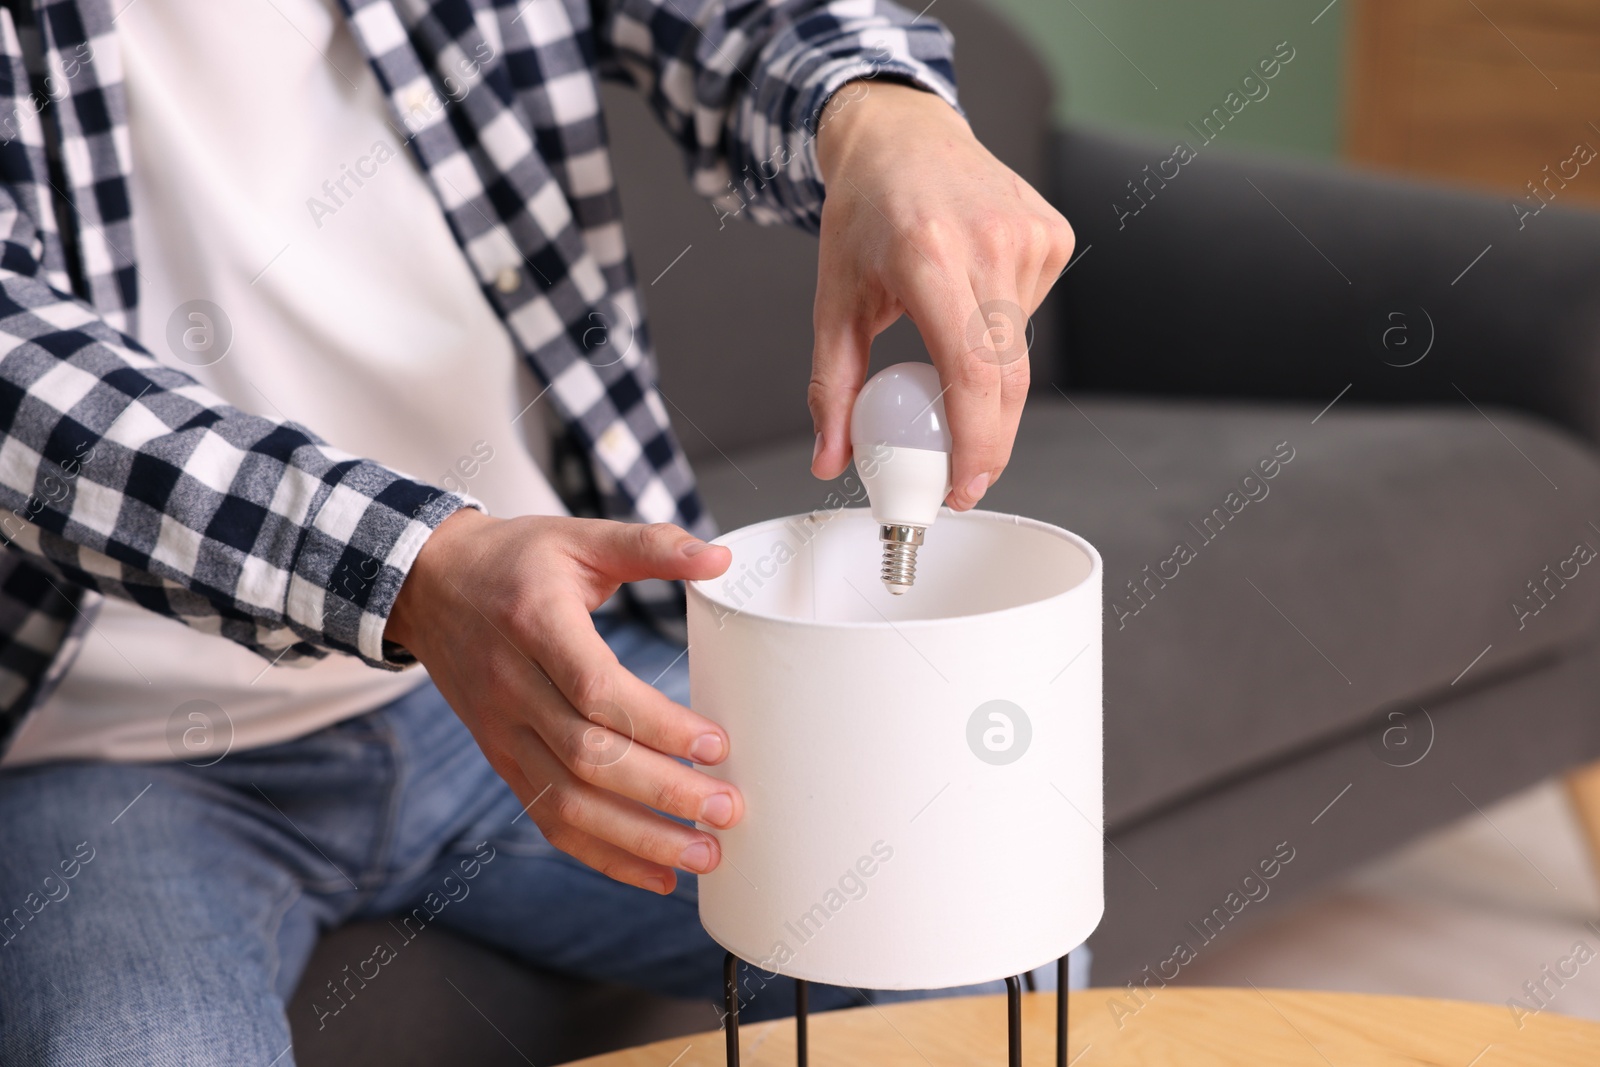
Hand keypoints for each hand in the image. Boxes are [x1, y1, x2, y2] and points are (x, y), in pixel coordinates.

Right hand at [386, 508, 739, 893]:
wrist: (429, 586)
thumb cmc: (514, 560)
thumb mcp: (579, 536)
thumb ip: (652, 545)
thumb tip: (720, 557)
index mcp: (535, 623)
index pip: (597, 690)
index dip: (657, 725)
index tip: (716, 745)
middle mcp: (511, 685)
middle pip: (587, 757)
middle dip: (662, 792)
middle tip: (728, 809)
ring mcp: (501, 731)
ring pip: (568, 802)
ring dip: (639, 838)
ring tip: (705, 855)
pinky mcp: (502, 759)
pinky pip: (549, 818)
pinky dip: (603, 855)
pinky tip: (657, 874)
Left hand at [810, 81, 1074, 508]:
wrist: (902, 137)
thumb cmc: (865, 215)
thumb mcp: (833, 300)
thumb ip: (831, 388)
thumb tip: (829, 462)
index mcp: (928, 254)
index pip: (972, 370)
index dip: (977, 441)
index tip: (963, 487)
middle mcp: (987, 240)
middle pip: (1008, 377)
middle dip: (990, 442)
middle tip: (963, 479)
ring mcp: (1029, 235)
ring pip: (1021, 352)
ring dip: (989, 380)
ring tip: (946, 345)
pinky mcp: (1055, 236)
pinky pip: (1032, 316)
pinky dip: (1003, 332)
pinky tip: (973, 296)